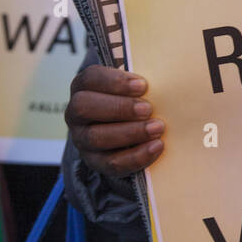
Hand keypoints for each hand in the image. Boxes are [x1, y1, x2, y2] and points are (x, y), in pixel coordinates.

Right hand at [65, 65, 164, 179]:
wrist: (128, 134)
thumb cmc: (133, 100)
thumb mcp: (133, 88)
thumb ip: (141, 83)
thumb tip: (166, 77)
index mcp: (82, 88)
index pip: (89, 78)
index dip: (115, 81)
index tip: (143, 85)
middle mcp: (75, 113)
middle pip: (84, 107)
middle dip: (119, 107)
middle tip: (148, 109)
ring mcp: (82, 139)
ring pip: (96, 137)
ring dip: (130, 132)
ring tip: (157, 128)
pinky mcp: (95, 162)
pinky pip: (111, 163)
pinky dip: (136, 156)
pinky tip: (157, 146)